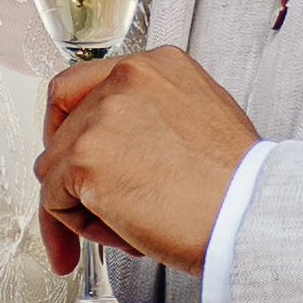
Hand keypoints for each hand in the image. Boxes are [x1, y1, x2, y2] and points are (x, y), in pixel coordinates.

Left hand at [41, 46, 256, 273]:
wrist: (248, 213)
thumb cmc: (237, 185)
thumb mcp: (201, 120)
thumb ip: (152, 119)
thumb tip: (119, 146)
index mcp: (157, 66)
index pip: (82, 86)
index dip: (72, 127)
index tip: (77, 157)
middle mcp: (126, 79)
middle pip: (64, 128)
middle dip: (75, 176)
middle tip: (95, 208)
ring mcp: (102, 116)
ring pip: (55, 167)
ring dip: (82, 207)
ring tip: (129, 229)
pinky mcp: (85, 158)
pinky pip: (54, 200)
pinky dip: (76, 228)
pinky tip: (120, 237)